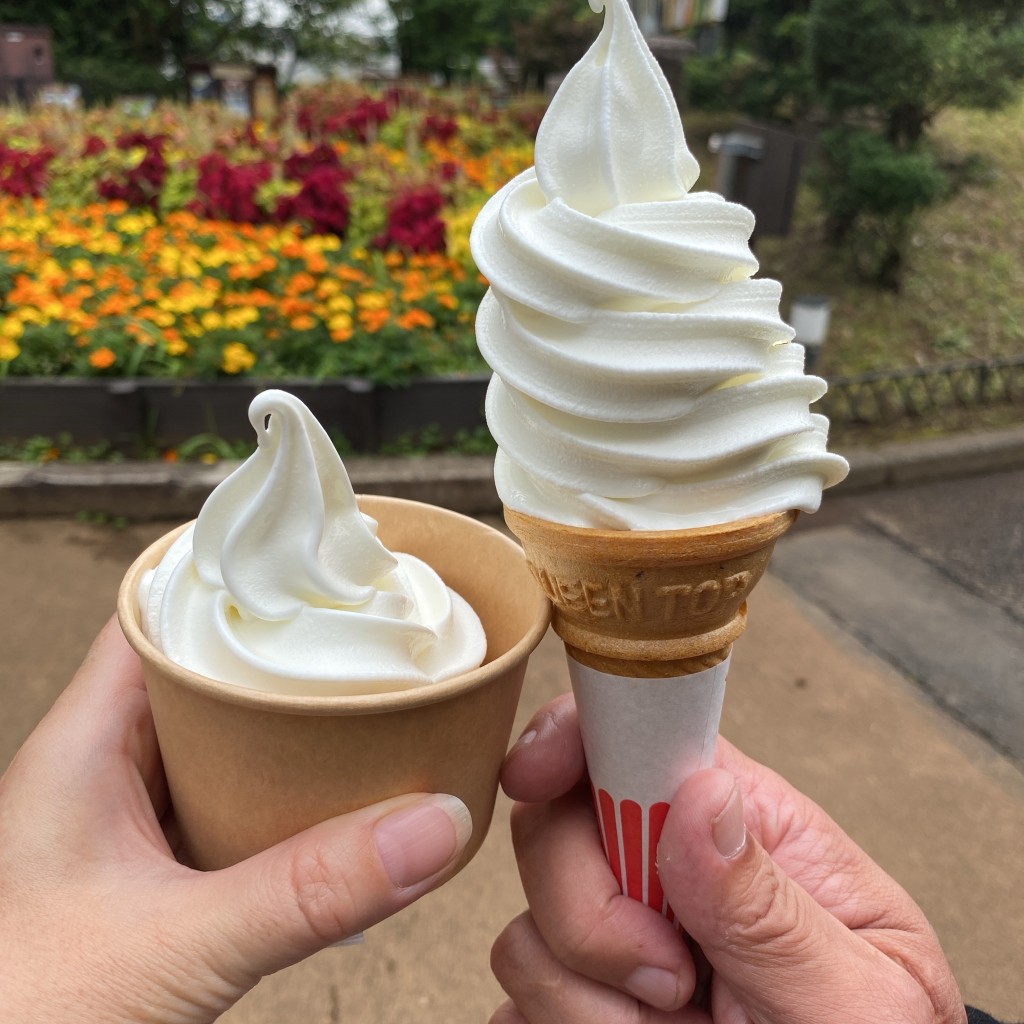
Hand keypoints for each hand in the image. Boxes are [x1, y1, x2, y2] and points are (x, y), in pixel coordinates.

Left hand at [0, 617, 471, 1023]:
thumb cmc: (25, 1015)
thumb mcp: (177, 946)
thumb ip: (307, 891)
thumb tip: (430, 825)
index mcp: (81, 749)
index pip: (156, 617)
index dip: (230, 579)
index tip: (311, 562)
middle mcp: (103, 773)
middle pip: (202, 674)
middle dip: (282, 654)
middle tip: (363, 631)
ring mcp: (131, 827)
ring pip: (222, 744)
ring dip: (289, 732)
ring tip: (366, 702)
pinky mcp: (157, 877)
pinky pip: (232, 806)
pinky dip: (284, 797)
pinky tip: (335, 804)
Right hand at [490, 692, 965, 1023]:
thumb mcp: (858, 992)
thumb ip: (770, 906)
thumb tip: (698, 792)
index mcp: (744, 828)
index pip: (636, 737)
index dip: (569, 736)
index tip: (535, 773)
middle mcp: (668, 868)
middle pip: (554, 828)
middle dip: (591, 915)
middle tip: (672, 983)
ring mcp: (620, 937)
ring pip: (527, 928)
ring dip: (583, 999)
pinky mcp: (585, 997)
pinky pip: (518, 1000)